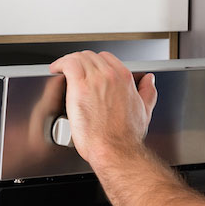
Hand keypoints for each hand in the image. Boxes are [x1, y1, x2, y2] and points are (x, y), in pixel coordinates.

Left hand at [48, 50, 157, 165]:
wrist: (115, 149)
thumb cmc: (125, 137)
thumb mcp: (144, 110)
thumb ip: (148, 92)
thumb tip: (149, 81)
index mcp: (124, 79)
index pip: (106, 58)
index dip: (95, 62)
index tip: (88, 70)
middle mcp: (110, 75)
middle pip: (90, 56)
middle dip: (80, 62)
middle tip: (73, 70)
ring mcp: (95, 80)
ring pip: (78, 57)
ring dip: (68, 61)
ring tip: (61, 69)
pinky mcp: (79, 87)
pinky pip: (68, 64)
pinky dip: (60, 64)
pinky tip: (56, 69)